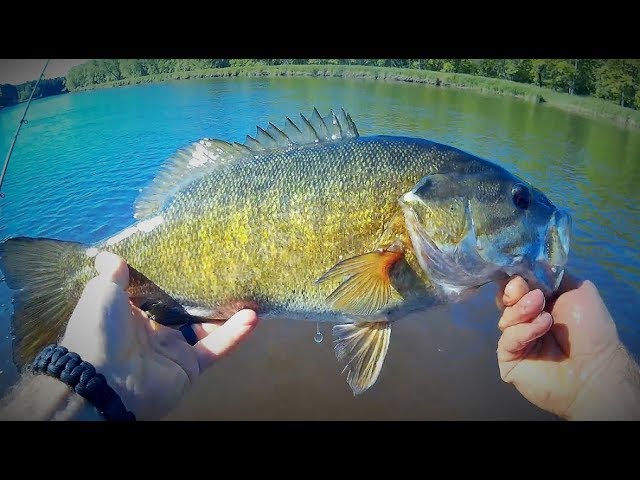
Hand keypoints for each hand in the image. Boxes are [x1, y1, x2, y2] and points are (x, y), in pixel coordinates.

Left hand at [60, 251, 258, 419]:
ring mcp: (174, 349)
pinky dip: (234, 334)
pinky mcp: (190, 366)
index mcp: (132, 314)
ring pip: (207, 327)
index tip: (193, 257)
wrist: (102, 380)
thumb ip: (112, 275)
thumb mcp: (101, 293)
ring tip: (249, 292)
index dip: (173, 277)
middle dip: (207, 294)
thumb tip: (110, 255)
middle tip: (228, 272)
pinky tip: (252, 317)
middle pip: (187, 309)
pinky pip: (215, 348)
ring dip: (228, 313)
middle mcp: (154, 332)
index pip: (157, 292)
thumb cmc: (99, 330)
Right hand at [496, 272, 639, 419]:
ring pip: (503, 318)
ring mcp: (515, 340)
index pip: (515, 286)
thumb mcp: (578, 290)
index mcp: (538, 303)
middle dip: (514, 293)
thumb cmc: (590, 329)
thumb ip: (552, 275)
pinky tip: (542, 327)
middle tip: (532, 295)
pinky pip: (506, 339)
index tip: (521, 277)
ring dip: (523, 312)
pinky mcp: (508, 358)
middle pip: (503, 299)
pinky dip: (523, 331)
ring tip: (545, 315)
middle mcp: (524, 320)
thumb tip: (530, 265)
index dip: (514, 279)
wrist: (595, 368)